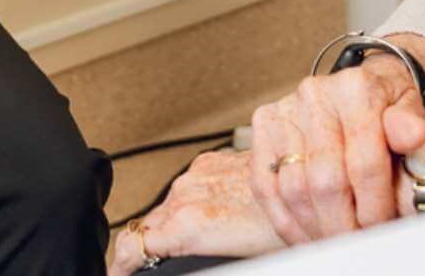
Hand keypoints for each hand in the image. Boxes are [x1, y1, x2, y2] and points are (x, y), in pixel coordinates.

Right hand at [108, 150, 283, 273]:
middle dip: (143, 248)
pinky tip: (202, 215)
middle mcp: (186, 195)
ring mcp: (196, 174)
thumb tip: (178, 259)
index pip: (131, 245)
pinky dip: (184, 203)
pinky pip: (183, 187)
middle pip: (144, 227)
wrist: (305, 183)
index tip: (119, 273)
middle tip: (148, 265)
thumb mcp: (235, 259)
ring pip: (164, 206)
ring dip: (165, 224)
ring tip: (178, 245)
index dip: (120, 265)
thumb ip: (193, 256)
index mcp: (188, 224)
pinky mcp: (209, 161)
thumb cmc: (280, 229)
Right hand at [249, 47, 424, 244]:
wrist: (360, 86)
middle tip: (358, 242)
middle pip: (326, 181)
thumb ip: (409, 126)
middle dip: (344, 225)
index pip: (364, 163)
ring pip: (295, 190)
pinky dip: (286, 221)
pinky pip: (266, 187)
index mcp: (355, 89)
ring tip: (336, 240)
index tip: (382, 228)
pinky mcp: (263, 128)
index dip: (375, 207)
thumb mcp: (409, 109)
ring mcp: (285, 111)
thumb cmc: (385, 104)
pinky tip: (307, 235)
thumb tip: (413, 135)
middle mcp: (315, 95)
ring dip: (316, 228)